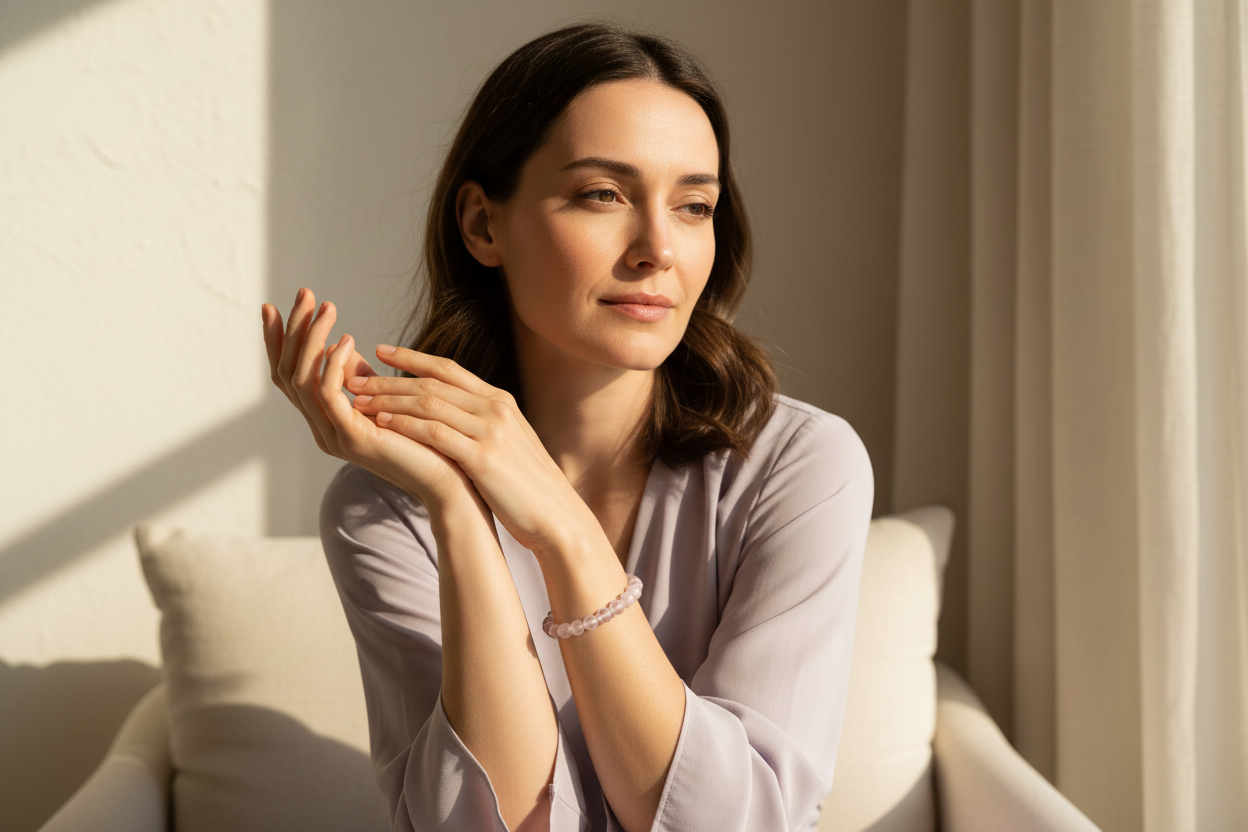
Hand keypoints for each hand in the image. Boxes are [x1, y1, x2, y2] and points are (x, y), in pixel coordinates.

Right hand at [260, 288, 483, 515]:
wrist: (451, 481)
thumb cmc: (425, 441)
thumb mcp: (387, 401)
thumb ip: (362, 380)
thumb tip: (344, 345)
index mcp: (327, 421)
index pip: (289, 377)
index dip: (280, 341)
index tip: (276, 306)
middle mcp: (323, 429)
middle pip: (288, 374)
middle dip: (293, 330)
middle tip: (303, 293)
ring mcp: (334, 436)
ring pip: (303, 381)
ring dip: (312, 339)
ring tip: (327, 308)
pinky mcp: (354, 439)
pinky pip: (330, 396)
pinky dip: (333, 365)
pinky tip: (347, 341)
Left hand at [348, 345, 594, 553]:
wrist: (556, 515)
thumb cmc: (527, 485)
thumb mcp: (507, 443)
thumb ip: (481, 424)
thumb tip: (452, 417)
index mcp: (500, 401)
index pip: (449, 370)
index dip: (412, 358)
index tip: (381, 352)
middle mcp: (495, 408)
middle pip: (433, 383)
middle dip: (389, 379)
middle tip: (355, 378)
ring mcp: (490, 431)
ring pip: (429, 403)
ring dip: (389, 399)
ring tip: (358, 400)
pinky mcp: (483, 457)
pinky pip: (435, 433)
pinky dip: (405, 425)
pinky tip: (381, 424)